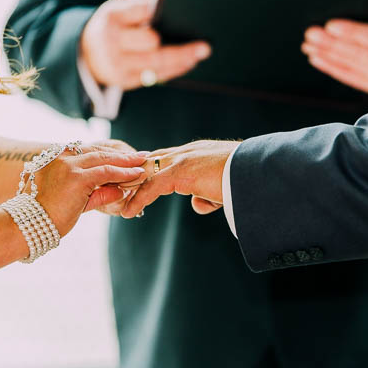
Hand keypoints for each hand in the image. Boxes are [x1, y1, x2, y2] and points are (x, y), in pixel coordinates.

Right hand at [36, 147, 146, 235]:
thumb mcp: (75, 201)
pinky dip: (123, 172)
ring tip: (143, 162)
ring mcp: (69, 166)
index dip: (109, 154)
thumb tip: (120, 190)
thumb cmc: (46, 216)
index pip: (89, 152)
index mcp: (57, 159)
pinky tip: (135, 174)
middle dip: (122, 154)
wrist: (26, 226)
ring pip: (104, 159)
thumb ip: (97, 193)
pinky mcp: (77, 177)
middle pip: (99, 152)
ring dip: (126, 161)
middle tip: (141, 155)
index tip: (125, 154)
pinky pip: (106, 172)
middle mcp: (63, 158)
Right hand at [81, 0, 211, 89]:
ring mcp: (116, 64)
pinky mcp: (123, 80)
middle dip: (178, 46)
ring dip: (181, 61)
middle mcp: (111, 42)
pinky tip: (187, 63)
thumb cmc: (112, 23)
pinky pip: (153, 77)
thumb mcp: (120, 5)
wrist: (87, 52)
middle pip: (151, 42)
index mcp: (111, 17)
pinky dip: (173, 70)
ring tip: (200, 55)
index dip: (160, 11)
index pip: (141, 11)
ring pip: (156, 64)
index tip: (181, 10)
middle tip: (204, 46)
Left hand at [120, 140, 239, 218]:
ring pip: (145, 173)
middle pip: (145, 163)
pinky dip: (139, 200)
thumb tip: (196, 204)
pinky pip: (153, 187)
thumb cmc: (245, 180)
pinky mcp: (183, 172)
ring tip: (111, 203)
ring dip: (127, 189)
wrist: (258, 173)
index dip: (142, 172)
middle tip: (109, 190)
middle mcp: (184, 153)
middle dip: (126, 177)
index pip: (159, 161)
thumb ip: (206, 195)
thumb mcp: (221, 189)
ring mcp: (182, 160)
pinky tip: (129, 213)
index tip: (126, 183)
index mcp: (192, 155)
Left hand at [301, 0, 367, 95]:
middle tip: (311, 33)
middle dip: (331, 43)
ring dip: (326, 54)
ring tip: (307, 44)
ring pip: (350, 63)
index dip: (353, 32)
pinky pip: (349, 76)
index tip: (332, 25)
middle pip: (357, 52)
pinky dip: (331, 68)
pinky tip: (316, 59)